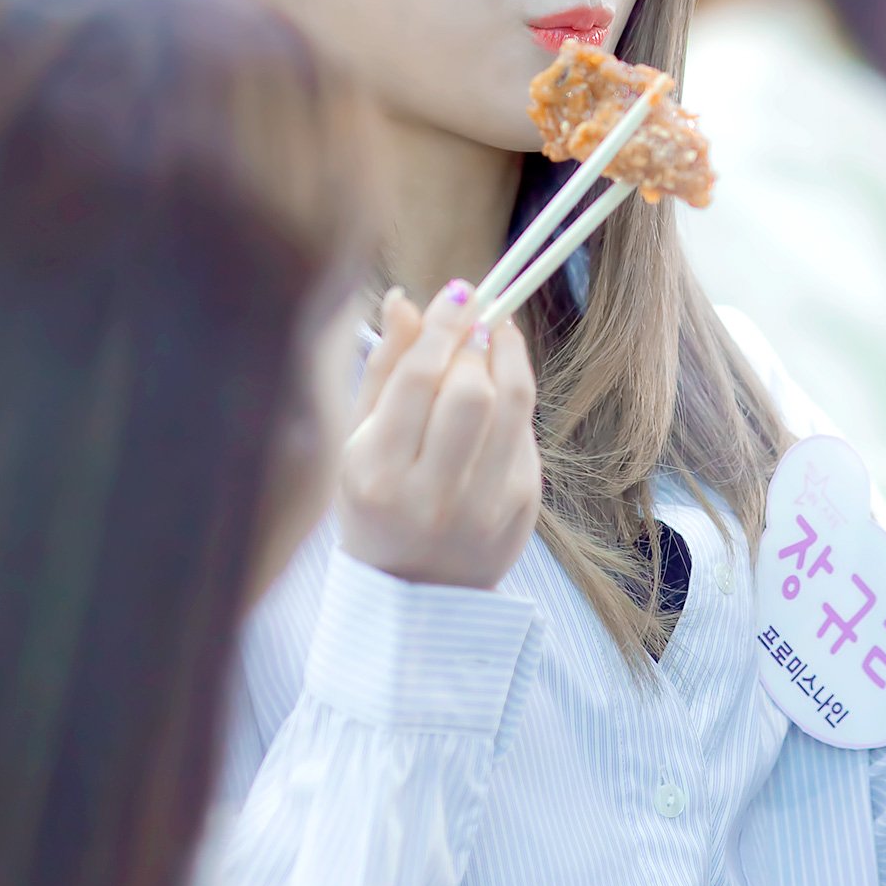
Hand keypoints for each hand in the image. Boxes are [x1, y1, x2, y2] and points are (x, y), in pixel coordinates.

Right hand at [333, 281, 541, 588]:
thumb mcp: (358, 442)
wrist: (413, 595)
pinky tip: (499, 388)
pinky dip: (514, 396)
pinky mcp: (522, 506)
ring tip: (493, 335)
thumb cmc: (376, 504)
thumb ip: (383, 369)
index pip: (416, 382)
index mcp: (376, 475)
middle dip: (473, 342)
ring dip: (507, 355)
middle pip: (470, 391)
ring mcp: (484, 506)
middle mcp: (431, 496)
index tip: (458, 291)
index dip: (442, 326)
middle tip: (470, 321)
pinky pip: (526, 430)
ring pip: (513, 403)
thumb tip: (404, 300)